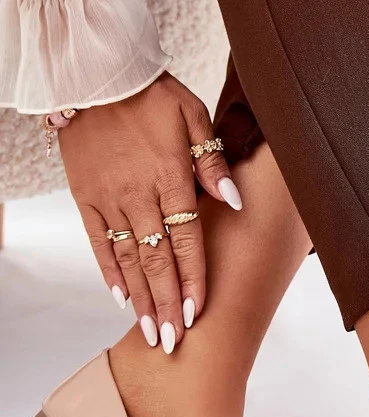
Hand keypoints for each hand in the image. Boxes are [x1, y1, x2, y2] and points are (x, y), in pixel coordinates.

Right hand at [59, 74, 241, 351]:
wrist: (93, 74)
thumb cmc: (150, 93)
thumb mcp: (193, 115)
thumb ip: (213, 161)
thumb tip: (235, 200)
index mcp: (171, 176)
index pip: (187, 239)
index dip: (194, 278)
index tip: (199, 313)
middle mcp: (139, 193)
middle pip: (157, 260)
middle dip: (168, 304)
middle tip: (174, 341)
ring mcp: (109, 198)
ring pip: (128, 258)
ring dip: (141, 298)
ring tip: (151, 331)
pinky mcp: (85, 196)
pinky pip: (98, 241)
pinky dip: (109, 271)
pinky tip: (122, 298)